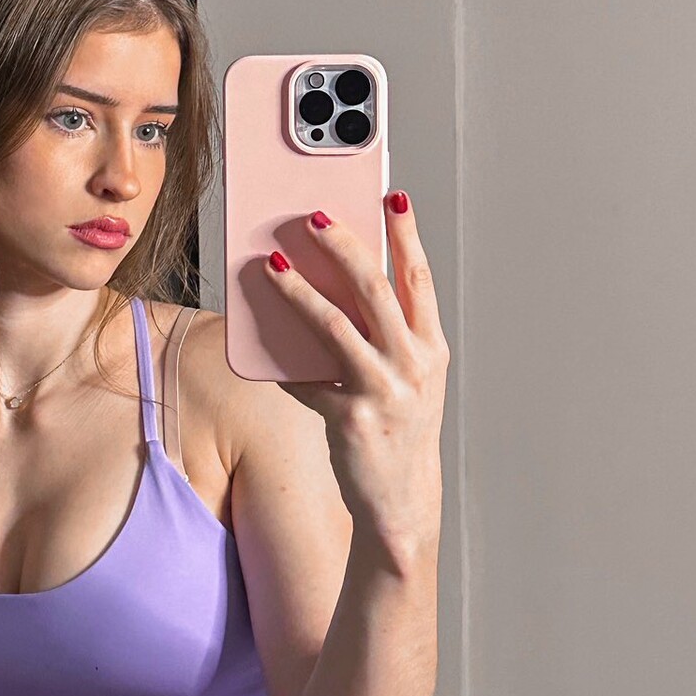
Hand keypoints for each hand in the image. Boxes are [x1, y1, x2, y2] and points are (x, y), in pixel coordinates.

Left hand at [267, 191, 449, 558]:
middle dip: (344, 246)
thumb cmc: (398, 426)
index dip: (407, 234)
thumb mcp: (405, 376)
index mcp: (430, 347)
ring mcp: (384, 391)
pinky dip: (285, 367)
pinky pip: (307, 381)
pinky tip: (265, 353)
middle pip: (375, 290)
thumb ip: (380, 334)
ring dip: (299, 291)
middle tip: (314, 216)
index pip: (419, 278)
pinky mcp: (352, 418)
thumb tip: (331, 285)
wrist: (402, 500)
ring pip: (335, 326)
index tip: (394, 195)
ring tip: (271, 265)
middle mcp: (414, 364)